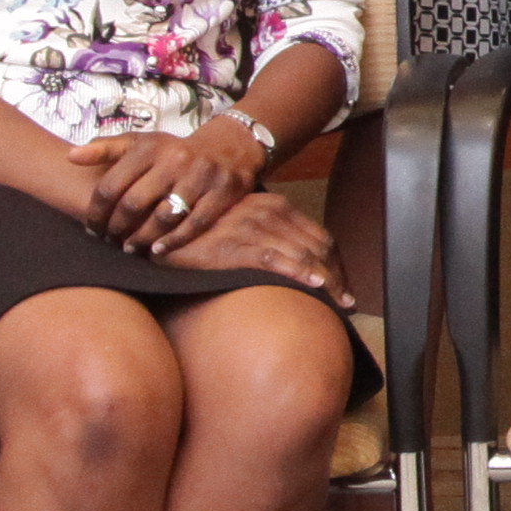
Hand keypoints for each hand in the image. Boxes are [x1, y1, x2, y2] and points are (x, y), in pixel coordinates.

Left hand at [74, 115, 270, 250]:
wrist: (230, 146)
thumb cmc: (174, 151)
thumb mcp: (141, 143)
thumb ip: (105, 149)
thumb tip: (70, 156)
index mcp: (149, 148)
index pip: (111, 185)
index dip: (96, 212)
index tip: (91, 228)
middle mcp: (174, 160)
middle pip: (134, 203)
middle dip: (116, 228)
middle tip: (109, 241)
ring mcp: (199, 177)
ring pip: (163, 217)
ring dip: (142, 239)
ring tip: (130, 248)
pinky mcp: (221, 193)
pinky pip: (193, 224)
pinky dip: (173, 241)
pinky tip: (157, 251)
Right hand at [160, 177, 338, 287]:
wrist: (164, 231)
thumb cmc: (206, 236)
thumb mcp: (245, 227)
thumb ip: (273, 239)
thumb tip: (304, 268)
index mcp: (276, 205)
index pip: (321, 237)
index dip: (338, 266)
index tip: (345, 289)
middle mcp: (268, 210)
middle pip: (319, 247)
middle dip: (337, 278)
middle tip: (346, 303)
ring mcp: (251, 225)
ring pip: (303, 254)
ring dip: (325, 281)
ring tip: (337, 305)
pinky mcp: (235, 244)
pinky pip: (276, 260)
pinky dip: (299, 273)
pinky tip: (314, 287)